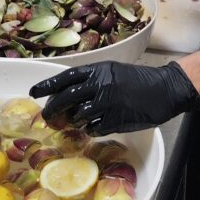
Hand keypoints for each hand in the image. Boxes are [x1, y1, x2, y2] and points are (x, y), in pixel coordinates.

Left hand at [29, 61, 199, 135]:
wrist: (164, 90)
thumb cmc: (138, 80)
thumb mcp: (112, 72)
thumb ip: (92, 80)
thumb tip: (68, 94)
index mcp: (98, 70)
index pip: (66, 77)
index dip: (47, 85)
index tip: (34, 93)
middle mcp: (100, 84)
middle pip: (66, 98)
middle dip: (52, 109)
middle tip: (46, 117)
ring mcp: (107, 103)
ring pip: (78, 116)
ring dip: (74, 121)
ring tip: (75, 122)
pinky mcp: (116, 119)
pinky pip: (93, 128)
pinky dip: (91, 129)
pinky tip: (94, 126)